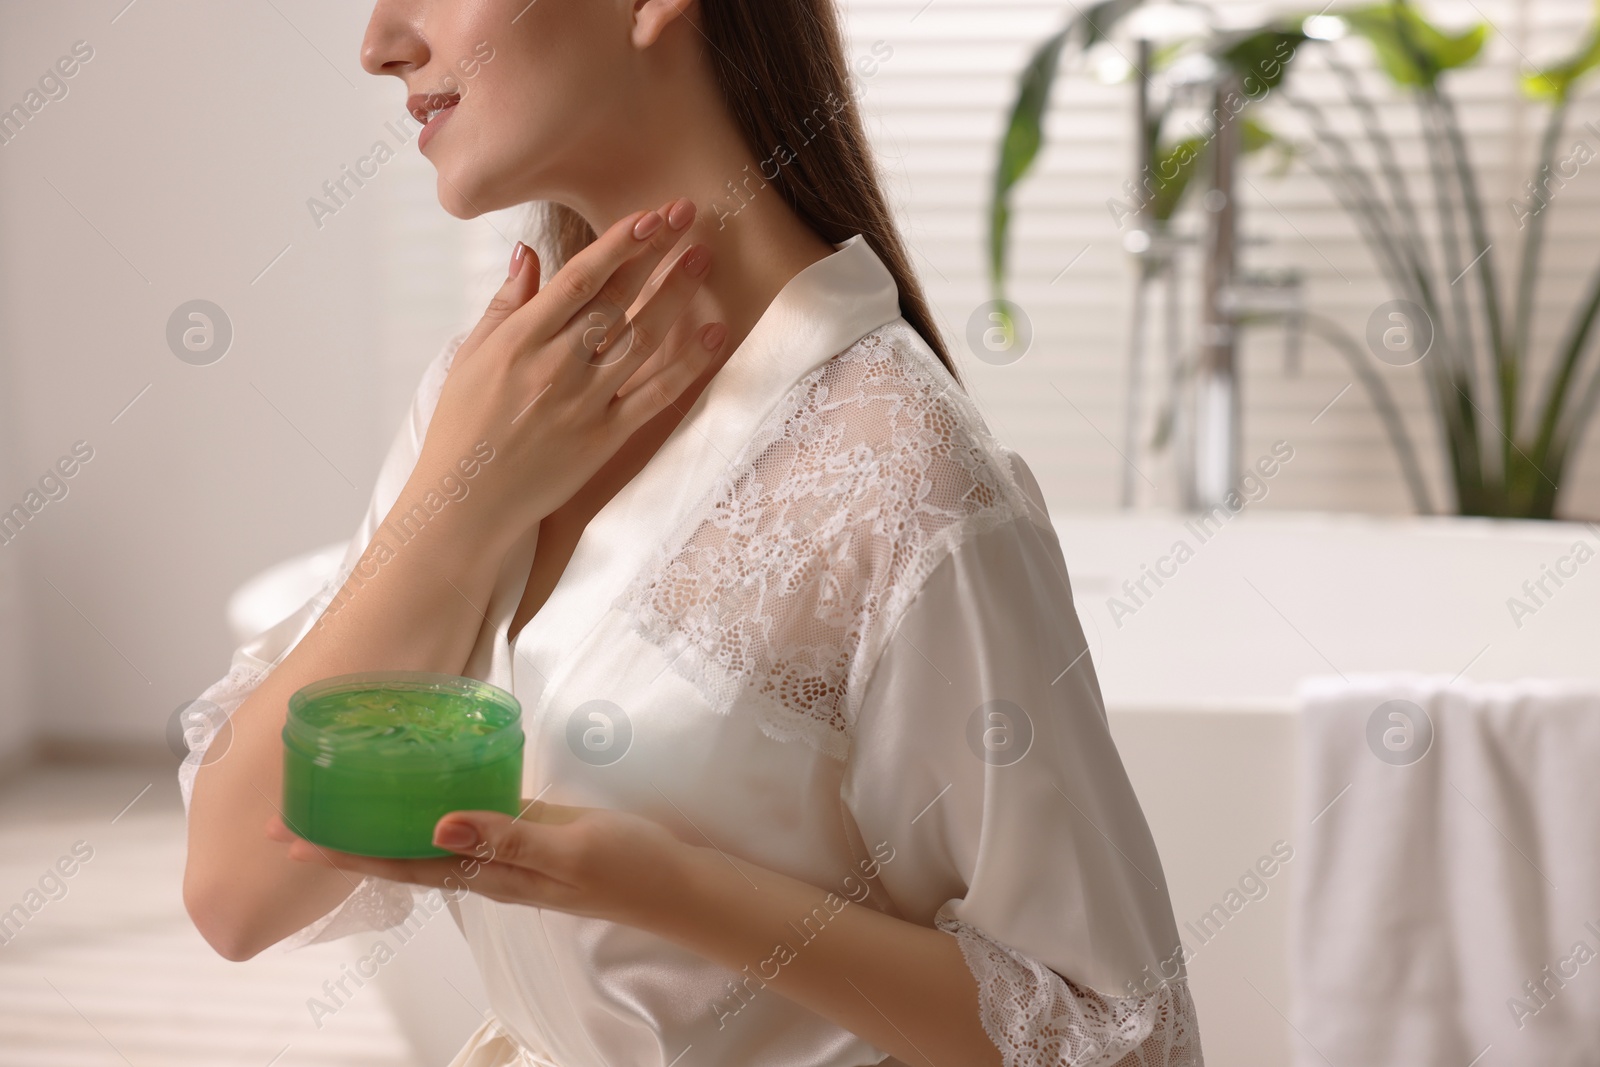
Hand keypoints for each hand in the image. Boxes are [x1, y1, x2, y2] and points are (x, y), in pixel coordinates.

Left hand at [265, 799, 696, 929]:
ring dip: (377, 825)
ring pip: (424, 838)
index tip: (290, 844)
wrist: (674, 881)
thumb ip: (506, 838)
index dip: (344, 855)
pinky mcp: (525, 827)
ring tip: (335, 802)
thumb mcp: (569, 849)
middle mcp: (483, 864)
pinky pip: (462, 817)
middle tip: (287, 821)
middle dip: (342, 842)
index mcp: (486, 873)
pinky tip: (418, 782)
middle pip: (397, 855)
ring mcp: (502, 848)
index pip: (398, 866)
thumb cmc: (626, 867)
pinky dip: (426, 804)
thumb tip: (434, 826)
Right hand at [410, 197, 723, 553]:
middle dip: (655, 254)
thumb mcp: (471, 356)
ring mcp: (584, 403)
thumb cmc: (463, 426)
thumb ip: (506, 303)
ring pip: (641, 340)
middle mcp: (555, 367)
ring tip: (703, 258)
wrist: (468, 502)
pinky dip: (687, 364)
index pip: (578, 280)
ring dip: (677, 296)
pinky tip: (714, 334)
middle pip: (617, 301)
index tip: (649, 214)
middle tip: (688, 213)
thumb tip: (528, 251)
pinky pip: (655, 396)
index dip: (618, 244)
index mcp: (519, 341)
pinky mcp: (604, 439)